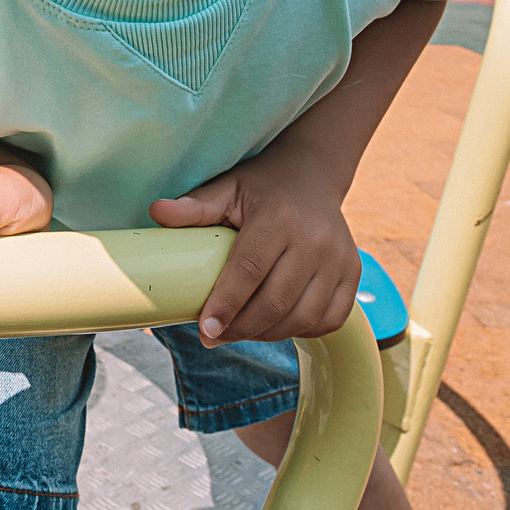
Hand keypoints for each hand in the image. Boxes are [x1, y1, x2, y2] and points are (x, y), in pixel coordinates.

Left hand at [148, 155, 360, 347]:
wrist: (312, 174)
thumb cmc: (261, 186)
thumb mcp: (227, 188)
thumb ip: (195, 206)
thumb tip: (156, 213)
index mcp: (278, 219)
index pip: (249, 271)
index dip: (226, 304)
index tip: (206, 329)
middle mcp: (315, 240)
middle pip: (276, 301)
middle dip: (241, 328)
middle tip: (214, 336)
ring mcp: (339, 258)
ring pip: (303, 317)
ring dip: (268, 334)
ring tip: (240, 331)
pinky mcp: (353, 273)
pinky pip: (330, 318)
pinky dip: (302, 331)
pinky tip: (276, 326)